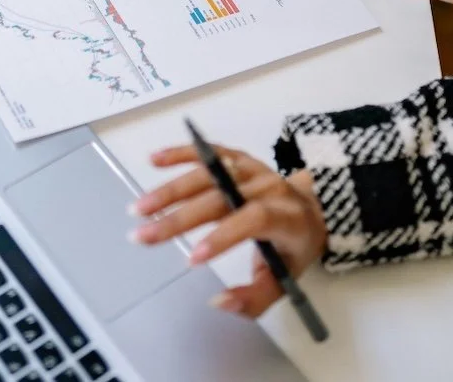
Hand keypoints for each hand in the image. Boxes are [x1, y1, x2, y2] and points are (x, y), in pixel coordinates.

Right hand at [128, 144, 326, 318]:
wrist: (312, 208)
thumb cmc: (293, 248)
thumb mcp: (284, 281)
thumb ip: (254, 298)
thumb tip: (219, 301)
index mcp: (287, 218)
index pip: (253, 220)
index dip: (223, 236)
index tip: (191, 258)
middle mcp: (268, 187)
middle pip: (220, 197)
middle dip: (179, 218)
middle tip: (144, 235)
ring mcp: (251, 168)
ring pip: (206, 174)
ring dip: (169, 191)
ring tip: (140, 208)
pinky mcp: (237, 157)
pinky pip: (208, 152)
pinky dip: (180, 154)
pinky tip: (154, 161)